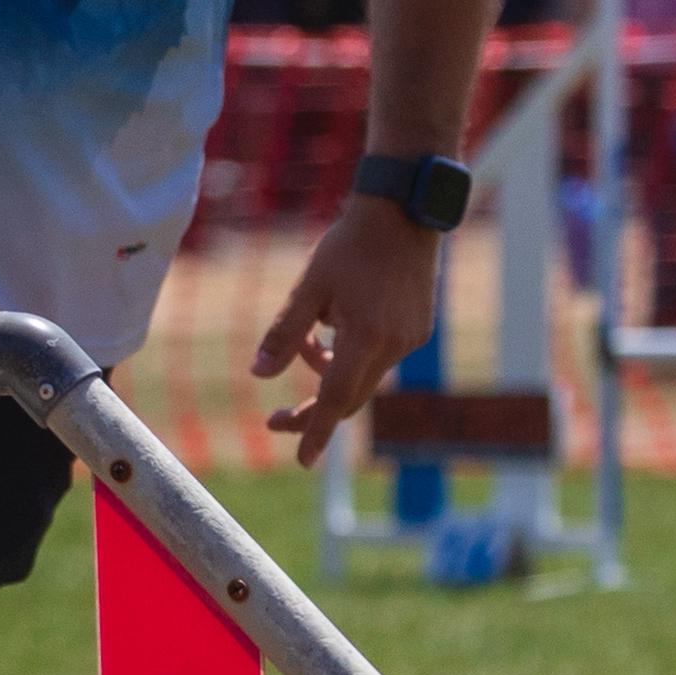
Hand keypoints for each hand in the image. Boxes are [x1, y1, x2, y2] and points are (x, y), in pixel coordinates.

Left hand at [252, 200, 440, 463]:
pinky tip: (333, 325)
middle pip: (349, 397)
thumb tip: (259, 374)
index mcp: (366, 337)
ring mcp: (410, 339)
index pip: (334, 398)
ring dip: (328, 372)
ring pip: (362, 377)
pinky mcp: (417, 330)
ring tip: (303, 341)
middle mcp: (394, 345)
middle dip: (312, 411)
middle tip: (273, 419)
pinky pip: (377, 358)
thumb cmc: (349, 246)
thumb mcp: (308, 287)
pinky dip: (350, 355)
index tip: (301, 460)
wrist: (403, 214)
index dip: (314, 430)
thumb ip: (284, 334)